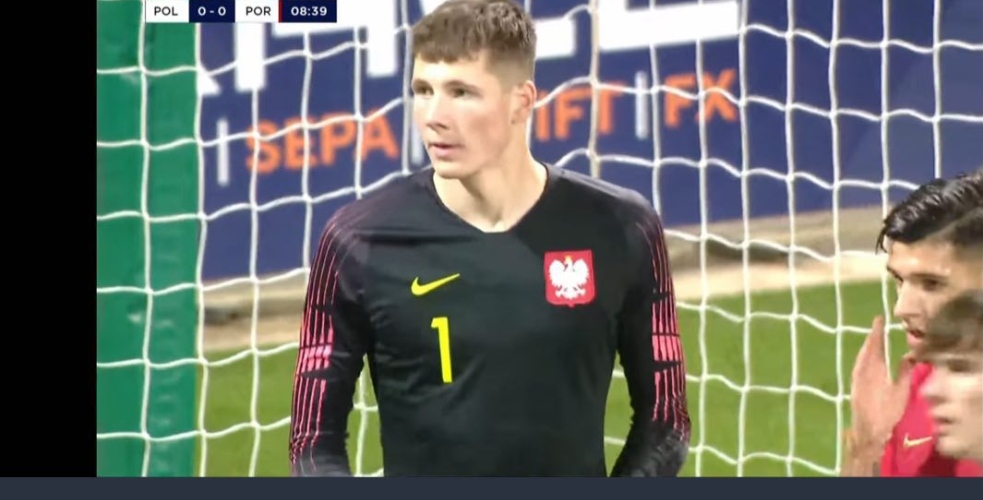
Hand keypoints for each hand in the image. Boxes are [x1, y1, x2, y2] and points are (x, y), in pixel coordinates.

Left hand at [849, 316, 915, 448]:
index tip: (878, 318)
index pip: (875, 344)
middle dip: (872, 336)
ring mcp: (856, 377)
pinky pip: (858, 364)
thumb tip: (909, 355)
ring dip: (867, 346)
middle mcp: (862, 369)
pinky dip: (863, 356)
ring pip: (861, 356)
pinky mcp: (854, 384)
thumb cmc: (887, 411)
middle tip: (876, 325)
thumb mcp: (901, 391)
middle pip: (867, 348)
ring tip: (873, 338)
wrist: (867, 428)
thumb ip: (905, 371)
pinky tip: (866, 358)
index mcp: (874, 368)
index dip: (876, 331)